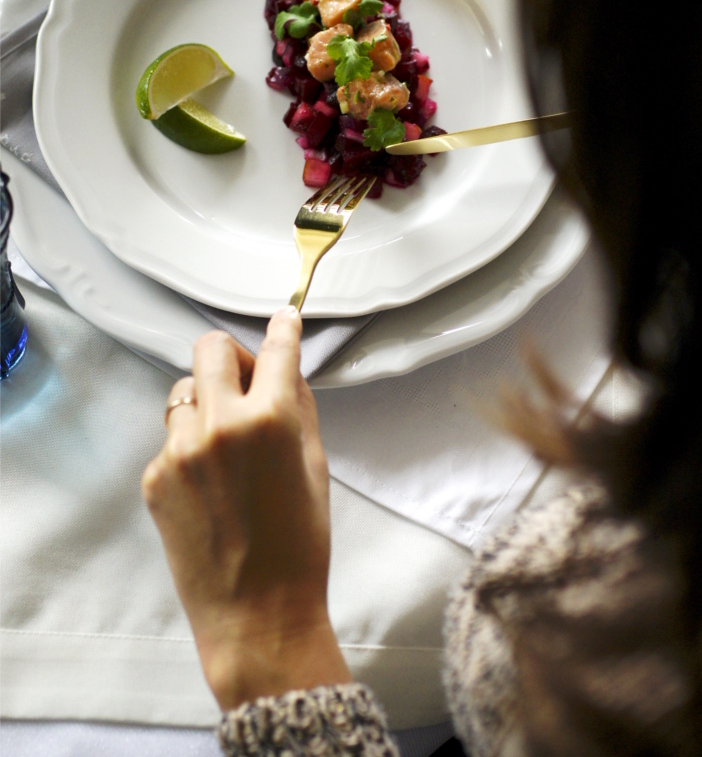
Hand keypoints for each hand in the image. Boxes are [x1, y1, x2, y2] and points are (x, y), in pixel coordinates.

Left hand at [141, 309, 350, 708]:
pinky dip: (191, 447)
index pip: (275, 349)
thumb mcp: (316, 467)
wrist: (256, 614)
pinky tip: (212, 486)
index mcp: (271, 420)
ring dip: (207, 402)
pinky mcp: (154, 477)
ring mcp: (179, 451)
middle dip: (232, 356)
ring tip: (227, 445)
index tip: (284, 318)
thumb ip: (298, 408)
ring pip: (185, 392)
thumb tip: (285, 366)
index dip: (283, 328)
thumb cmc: (299, 545)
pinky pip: (171, 438)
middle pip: (210, 348)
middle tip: (248, 381)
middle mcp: (219, 425)